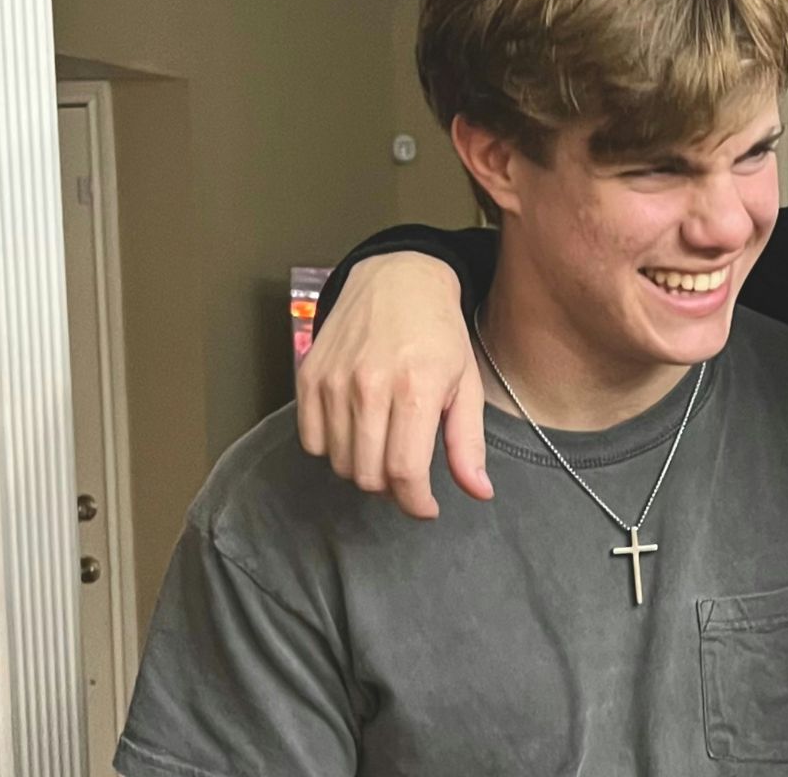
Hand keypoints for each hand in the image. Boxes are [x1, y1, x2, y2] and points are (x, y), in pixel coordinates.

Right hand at [295, 252, 492, 517]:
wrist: (398, 279)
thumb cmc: (440, 334)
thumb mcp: (466, 384)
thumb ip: (467, 443)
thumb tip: (479, 493)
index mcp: (417, 388)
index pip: (405, 472)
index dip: (416, 503)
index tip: (426, 508)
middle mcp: (370, 385)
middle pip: (368, 474)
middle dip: (392, 488)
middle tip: (408, 473)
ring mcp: (333, 380)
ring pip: (339, 463)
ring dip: (363, 469)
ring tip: (385, 447)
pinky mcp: (308, 375)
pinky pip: (312, 441)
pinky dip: (333, 449)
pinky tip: (356, 430)